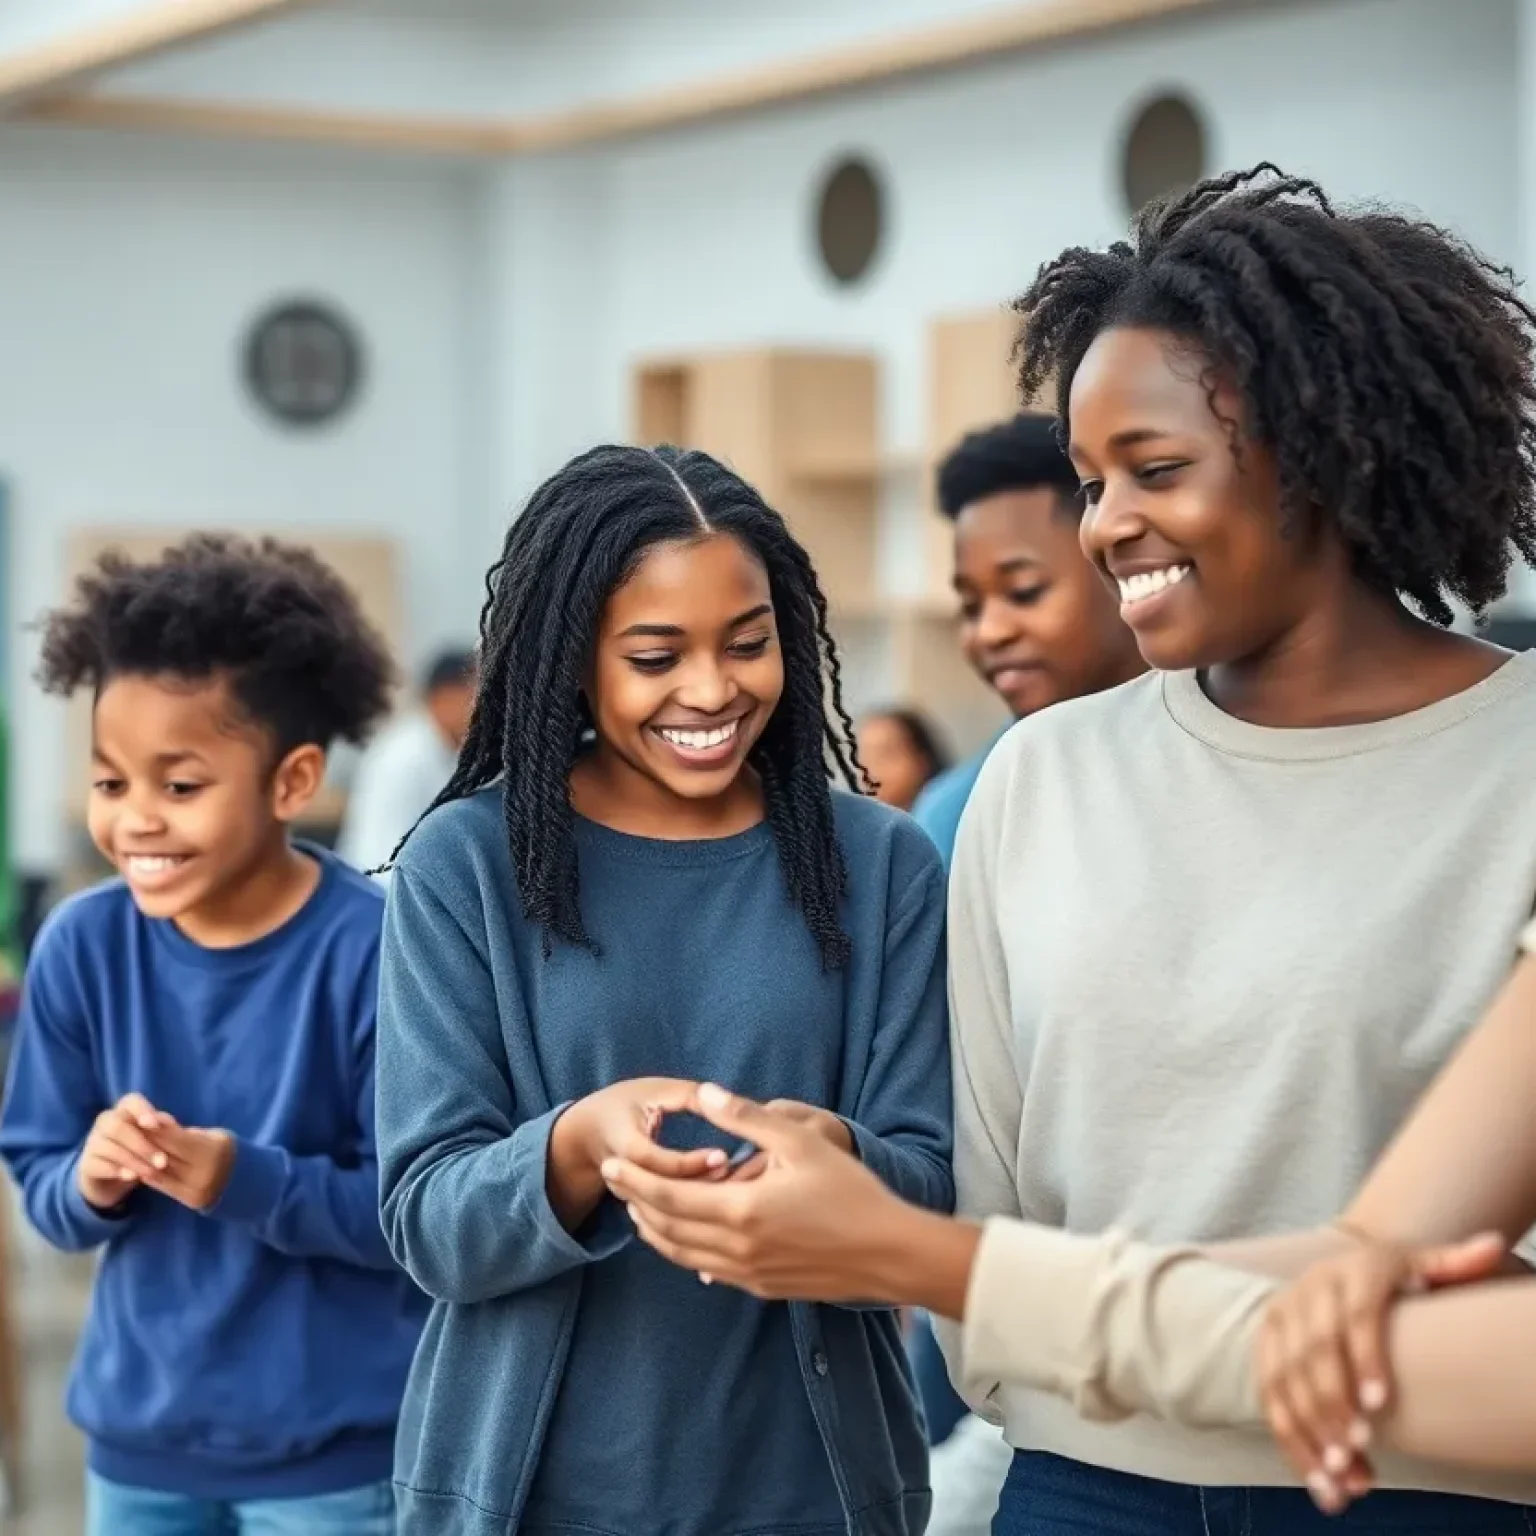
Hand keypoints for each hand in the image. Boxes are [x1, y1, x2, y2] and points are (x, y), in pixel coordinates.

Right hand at [76, 1093, 176, 1210]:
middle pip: (118, 1126)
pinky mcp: (85, 1163)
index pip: (131, 1101)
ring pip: (109, 1147)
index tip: (155, 1125)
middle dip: (143, 1145)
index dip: (142, 1110)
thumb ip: (161, 1129)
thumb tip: (169, 1123)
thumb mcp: (153, 1140)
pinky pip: (98, 1164)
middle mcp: (105, 1122)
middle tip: (162, 1162)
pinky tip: (131, 1177)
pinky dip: (116, 1170)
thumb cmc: (140, 1150)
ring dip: (133, 1160)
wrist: (111, 1178)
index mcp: (124, 1110)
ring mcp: (92, 1142)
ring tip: (152, 1172)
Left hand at [137, 1124, 237, 1211]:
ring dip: (141, 1161)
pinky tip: (138, 1166)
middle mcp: (204, 1171)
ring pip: (160, 1172)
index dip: (156, 1129)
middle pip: (166, 1155)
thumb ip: (185, 1132)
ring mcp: (196, 1188)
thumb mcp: (212, 1135)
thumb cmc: (224, 1149)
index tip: (140, 1119)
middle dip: (145, 1143)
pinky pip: (162, 1186)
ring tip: (128, 1150)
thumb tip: (157, 1122)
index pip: (176, 1138)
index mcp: (213, 1149)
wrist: (243, 1180)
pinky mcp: (189, 1200)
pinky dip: (148, 1175)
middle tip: (128, 1133)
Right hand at [547, 1077, 725, 1231]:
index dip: (689, 1162)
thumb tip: (727, 1102)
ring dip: (700, 1208)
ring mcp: (626, 1198)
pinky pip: (666, 1221)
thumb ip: (689, 1096)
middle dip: (700, 1189)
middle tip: (733, 1176)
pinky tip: (722, 1206)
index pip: (654, 1161)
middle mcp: (620, 1177)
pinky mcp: (636, 1211)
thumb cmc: (626, 1104)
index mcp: (622, 1142)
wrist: (586, 1134)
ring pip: (665, 1215)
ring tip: (732, 1191)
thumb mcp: (654, 1090)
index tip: (723, 1156)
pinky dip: (693, 1217)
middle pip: (662, 1195)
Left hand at [602, 1082, 908, 1299]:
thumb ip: (746, 1117)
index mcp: (740, 1210)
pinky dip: (685, 1252)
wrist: (889, 1253)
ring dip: (655, 1232)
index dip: (633, 1180)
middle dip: (635, 1204)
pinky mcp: (763, 1287)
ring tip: (638, 1209)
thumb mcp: (800, 1141)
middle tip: (614, 1183)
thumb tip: (704, 1092)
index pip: (667, 1197)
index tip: (608, 1164)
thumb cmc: (850, 1191)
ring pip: (683, 1255)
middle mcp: (736, 1248)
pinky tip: (683, 1241)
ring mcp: (748, 1273)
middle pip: (666, 1229)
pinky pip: (709, 1271)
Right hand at [1255, 1228, 1504, 1511]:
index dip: (1364, 1356)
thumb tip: (1494, 1246)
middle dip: (1331, 1401)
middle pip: (1314, 1349)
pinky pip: (1268, 1395)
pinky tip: (1317, 1478)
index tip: (1380, 1404)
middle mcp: (1308, 1290)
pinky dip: (1290, 1440)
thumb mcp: (1423, 1266)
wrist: (1343, 1272)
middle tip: (1357, 1448)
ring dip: (1307, 1428)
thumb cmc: (1396, 1280)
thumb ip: (1454, 1262)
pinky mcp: (1264, 1344)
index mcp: (1352, 1272)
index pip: (1355, 1314)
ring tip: (1338, 1474)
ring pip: (1284, 1377)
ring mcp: (1281, 1316)